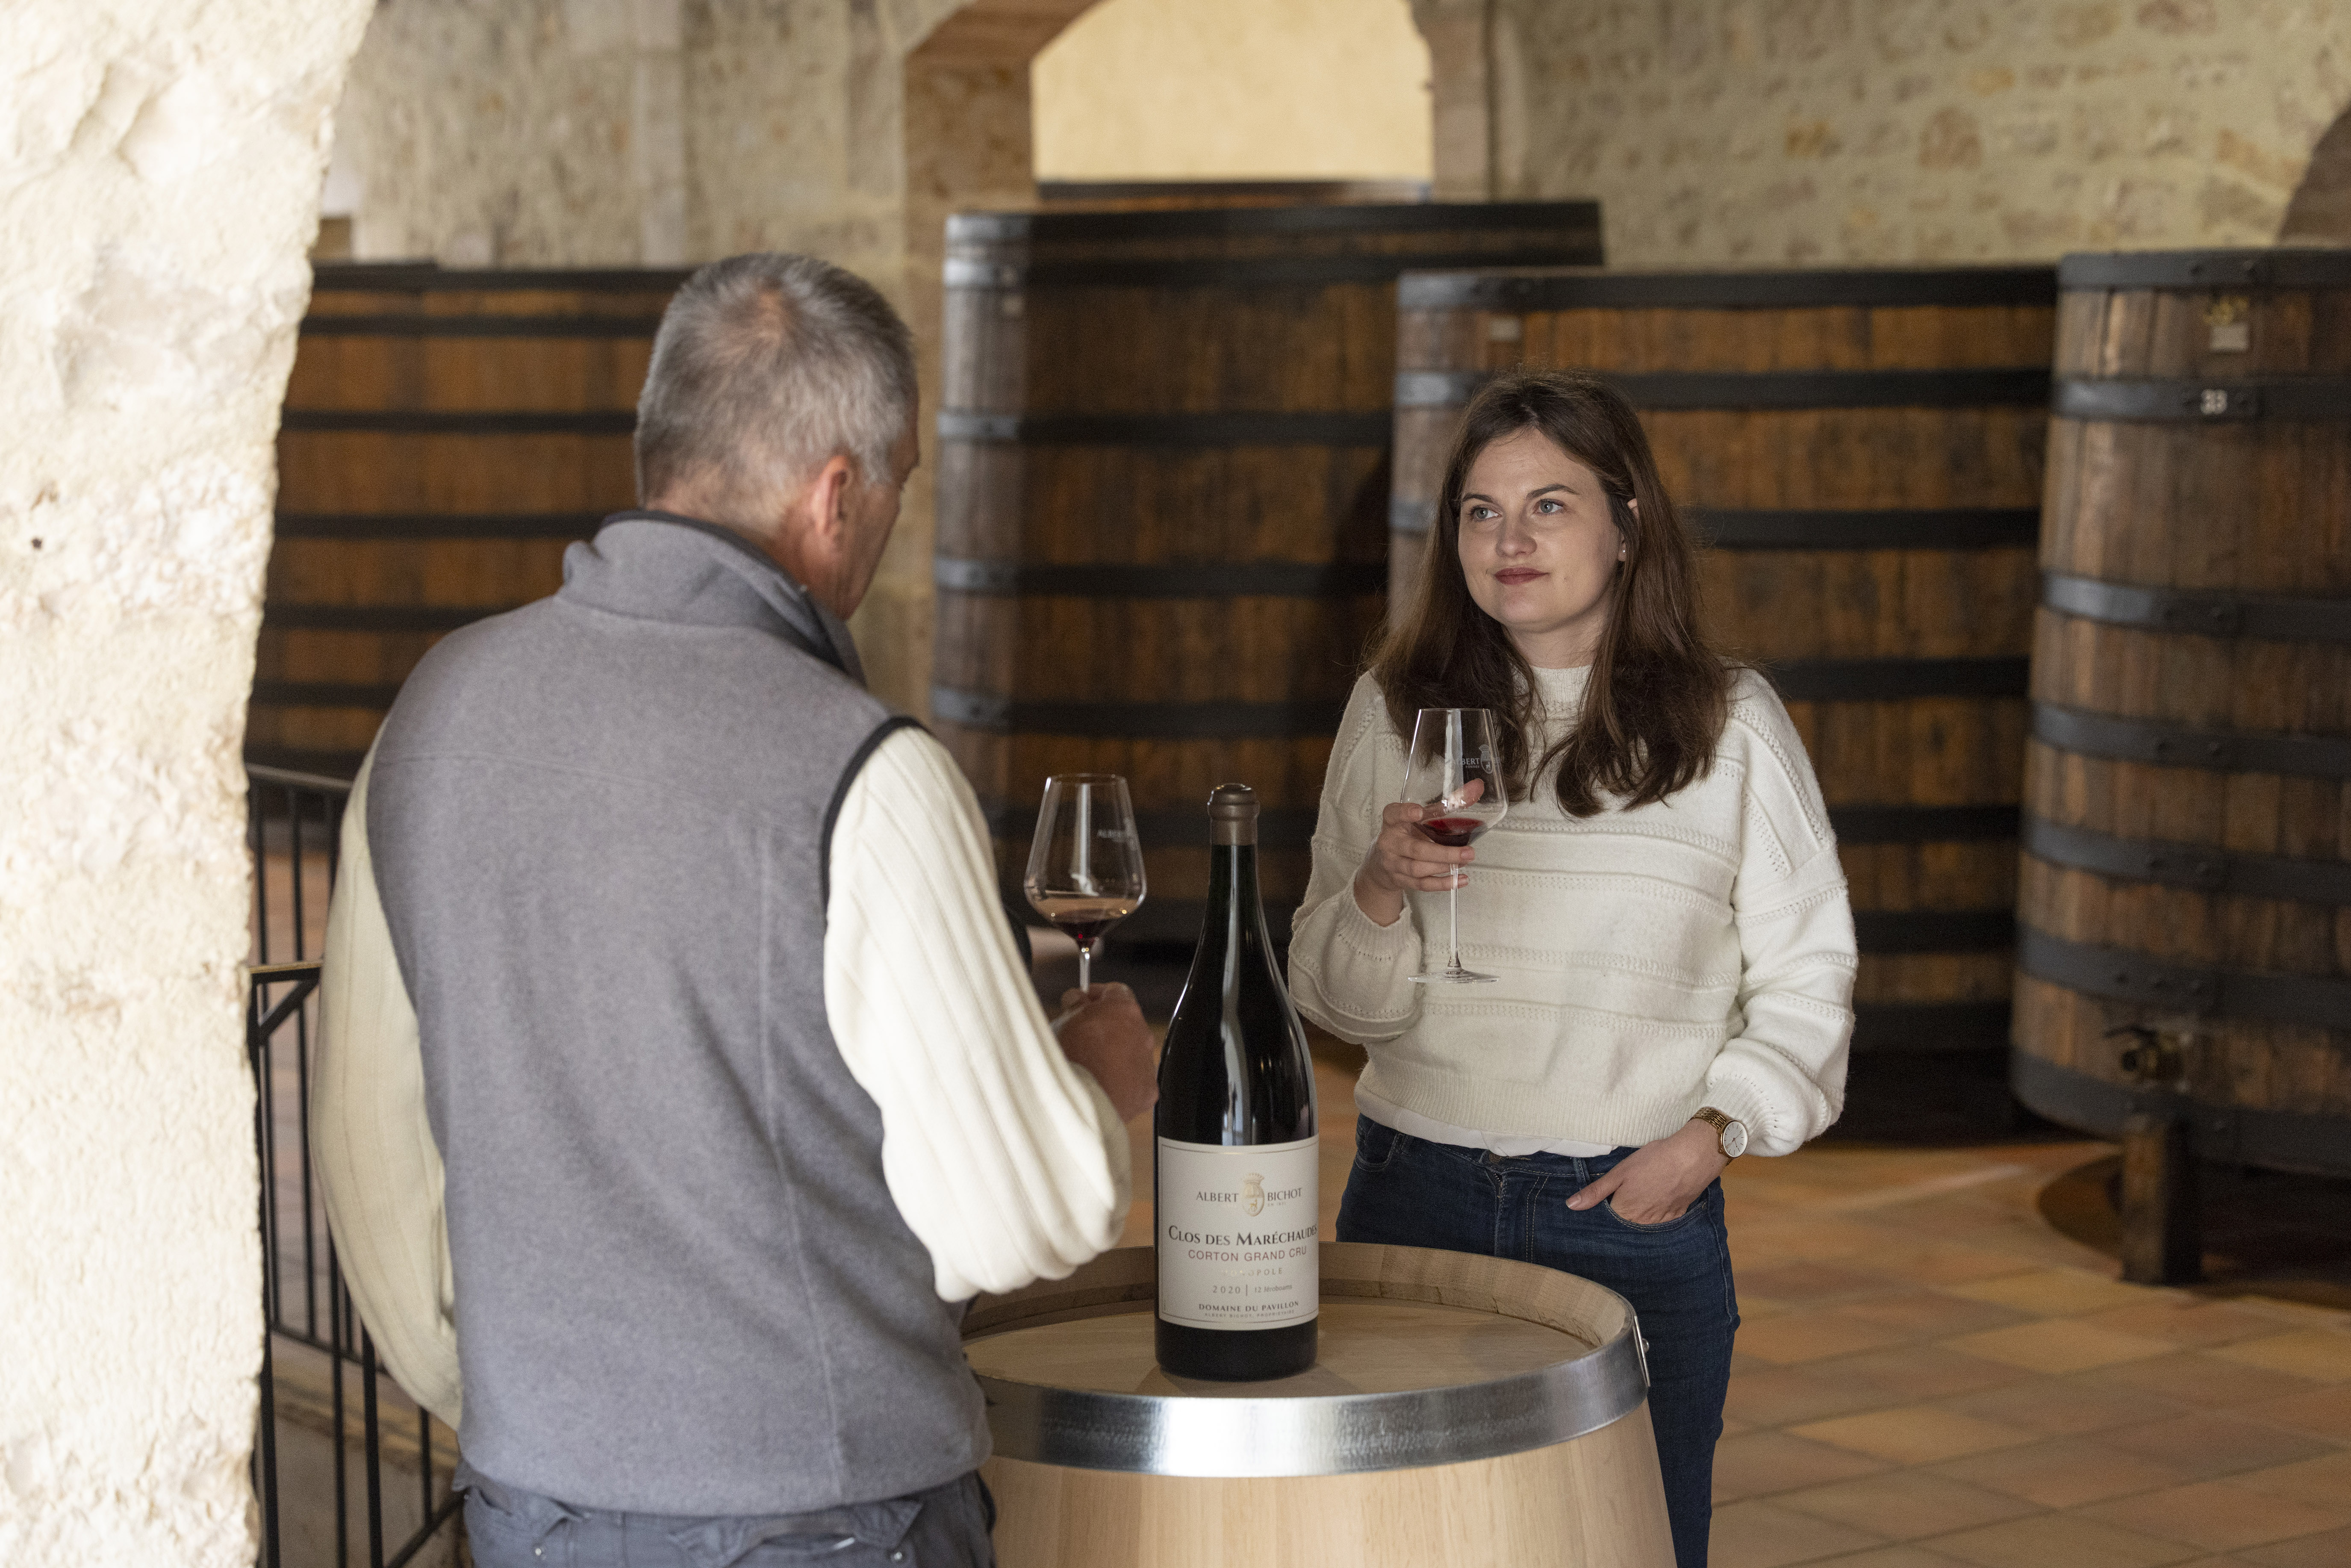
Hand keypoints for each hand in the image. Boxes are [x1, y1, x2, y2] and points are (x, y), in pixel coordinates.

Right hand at [1053, 983, 1156, 1122]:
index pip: (1116, 991)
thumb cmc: (1073, 1059)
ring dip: (1115, 1056)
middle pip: (1126, 1024)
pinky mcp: (1147, 1091)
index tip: (1084, 1001)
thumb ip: (1076, 1005)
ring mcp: (1147, 1064)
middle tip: (1082, 1035)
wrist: (1084, 1101)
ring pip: (1131, 1054)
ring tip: (1090, 1067)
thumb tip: (1078, 999)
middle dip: (1106, 1027)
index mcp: (1124, 1010)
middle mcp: (1142, 1034)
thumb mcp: (1064, 1021)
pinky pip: (1134, 1082)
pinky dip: (1121, 1083)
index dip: (1098, 995)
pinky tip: (1102, 1087)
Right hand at [1352, 782, 1484, 927]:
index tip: (1418, 812)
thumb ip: (1447, 804)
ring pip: (1418, 869)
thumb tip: (1477, 787)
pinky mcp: (1400, 880)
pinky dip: (1443, 884)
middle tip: (1468, 852)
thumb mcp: (1419, 817)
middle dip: (1443, 853)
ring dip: (1444, 866)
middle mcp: (1390, 842)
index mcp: (1393, 822)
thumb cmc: (1406, 834)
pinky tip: (1460, 879)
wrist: (1381, 863)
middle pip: (1415, 849)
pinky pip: (1422, 884)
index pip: (1393, 814)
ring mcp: (1394, 863)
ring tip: (1465, 861)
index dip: (1404, 813)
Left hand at [1565, 1121, 1727, 1224]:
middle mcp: (1643, 1222)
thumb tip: (1571, 1206)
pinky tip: (1654, 1202)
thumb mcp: (1620, 1172)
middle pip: (1625, 1225)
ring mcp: (1662, 1221)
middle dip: (1620, 1217)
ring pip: (1643, 1225)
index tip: (1602, 1205)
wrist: (1692, 1157)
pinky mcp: (1677, 1215)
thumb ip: (1596, 1192)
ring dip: (1637, 1217)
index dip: (1602, 1213)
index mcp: (1625, 1212)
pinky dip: (1655, 1215)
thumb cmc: (1653, 1161)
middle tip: (1620, 1199)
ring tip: (1637, 1200)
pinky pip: (1661, 1222)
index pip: (1607, 1222)